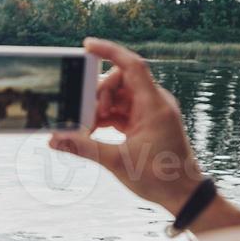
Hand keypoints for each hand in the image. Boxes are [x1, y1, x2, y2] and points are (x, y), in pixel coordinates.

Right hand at [49, 39, 203, 212]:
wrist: (184, 195)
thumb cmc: (160, 178)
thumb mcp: (117, 162)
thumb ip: (84, 147)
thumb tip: (55, 140)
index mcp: (154, 105)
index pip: (132, 66)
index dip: (109, 51)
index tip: (87, 45)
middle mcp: (154, 103)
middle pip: (119, 81)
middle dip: (97, 94)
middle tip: (84, 116)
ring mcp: (150, 112)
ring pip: (118, 97)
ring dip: (99, 109)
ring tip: (87, 129)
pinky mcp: (145, 123)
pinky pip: (121, 111)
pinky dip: (105, 118)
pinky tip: (93, 132)